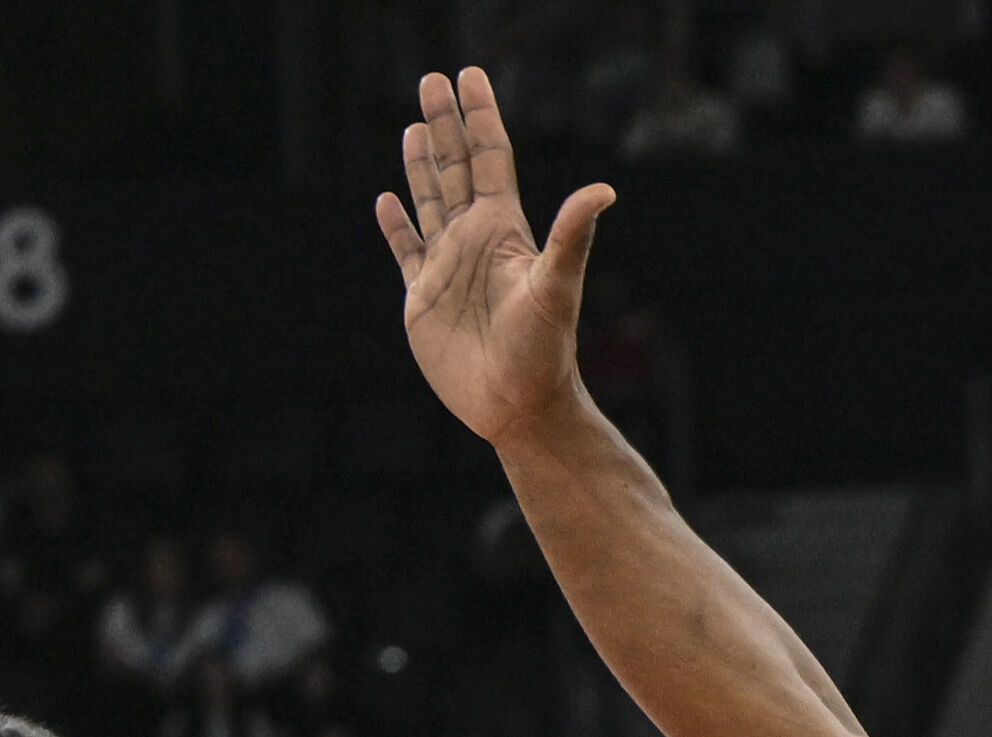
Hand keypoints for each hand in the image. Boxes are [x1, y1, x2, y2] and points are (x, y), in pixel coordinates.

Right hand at [377, 66, 611, 449]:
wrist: (518, 406)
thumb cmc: (543, 352)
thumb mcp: (556, 287)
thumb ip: (571, 236)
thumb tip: (604, 190)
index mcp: (501, 230)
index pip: (487, 156)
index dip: (478, 114)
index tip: (469, 73)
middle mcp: (473, 240)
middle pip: (453, 167)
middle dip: (443, 122)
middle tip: (431, 79)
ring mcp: (447, 266)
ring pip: (429, 200)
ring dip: (420, 164)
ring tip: (416, 128)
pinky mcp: (422, 297)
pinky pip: (405, 250)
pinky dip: (396, 225)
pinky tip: (387, 201)